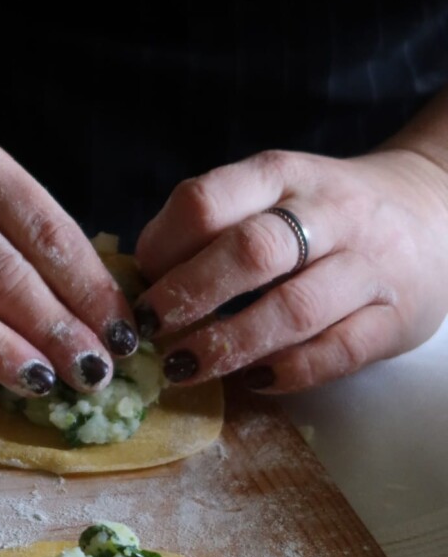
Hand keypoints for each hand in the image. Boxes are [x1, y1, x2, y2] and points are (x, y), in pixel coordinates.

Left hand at [133, 147, 447, 391]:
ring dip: (229, 344)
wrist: (432, 210)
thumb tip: (138, 281)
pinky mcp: (397, 317)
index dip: (162, 248)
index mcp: (282, 176)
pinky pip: (338, 352)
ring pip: (294, 308)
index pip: (209, 201)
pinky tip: (252, 381)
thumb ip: (211, 227)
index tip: (138, 285)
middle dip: (189, 296)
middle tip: (151, 333)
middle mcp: (329, 212)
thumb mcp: (270, 196)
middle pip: (251, 252)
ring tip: (183, 367)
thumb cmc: (323, 217)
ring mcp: (370, 265)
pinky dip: (289, 372)